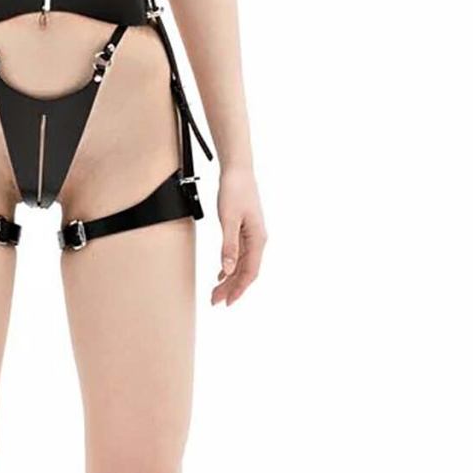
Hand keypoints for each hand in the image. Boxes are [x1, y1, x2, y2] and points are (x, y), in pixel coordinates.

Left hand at [211, 164, 266, 307]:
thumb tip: (228, 270)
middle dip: (231, 288)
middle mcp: (258, 240)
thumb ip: (228, 246)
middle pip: (245, 271)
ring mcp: (252, 236)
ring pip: (241, 264)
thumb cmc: (235, 191)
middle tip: (215, 301)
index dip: (239, 289)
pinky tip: (221, 274)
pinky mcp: (244, 230)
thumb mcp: (228, 219)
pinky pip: (239, 255)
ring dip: (229, 279)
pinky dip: (230, 266)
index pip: (250, 272)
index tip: (227, 302)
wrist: (238, 170)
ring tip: (216, 292)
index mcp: (258, 239)